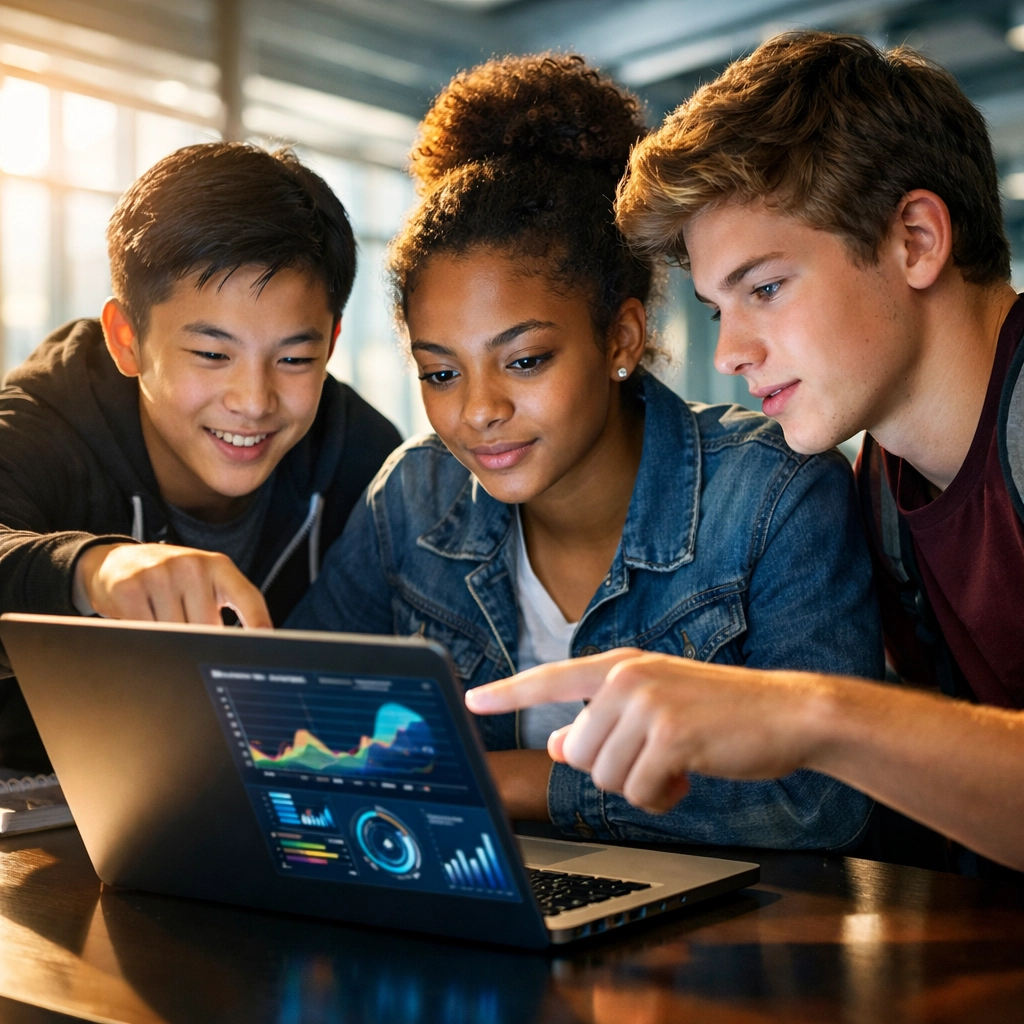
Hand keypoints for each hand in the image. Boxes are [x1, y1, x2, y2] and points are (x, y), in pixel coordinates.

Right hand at [72, 542, 272, 628]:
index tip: (266, 643)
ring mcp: (160, 574)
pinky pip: (145, 630)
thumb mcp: (202, 583)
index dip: (259, 622)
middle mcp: (192, 565)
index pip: (248, 597)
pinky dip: (145, 636)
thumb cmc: (170, 580)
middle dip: (199, 642)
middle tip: (186, 635)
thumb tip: (236, 650)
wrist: (116, 562)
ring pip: (175, 632)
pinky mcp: (130, 587)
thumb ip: (221, 608)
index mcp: (218, 566)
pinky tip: (142, 621)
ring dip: (168, 640)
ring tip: (160, 620)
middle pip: (207, 627)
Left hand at [467, 649, 825, 813]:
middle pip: (576, 752)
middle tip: (654, 756)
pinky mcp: (671, 735)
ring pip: (605, 777)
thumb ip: (603, 721)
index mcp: (620, 667)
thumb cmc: (719, 714)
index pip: (551, 679)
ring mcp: (648, 704)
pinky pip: (640, 791)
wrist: (786, 713)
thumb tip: (556, 744)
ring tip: (675, 762)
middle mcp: (626, 678)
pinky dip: (662, 796)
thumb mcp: (654, 708)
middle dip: (611, 769)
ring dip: (640, 785)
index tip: (473, 700)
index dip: (509, 692)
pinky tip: (689, 773)